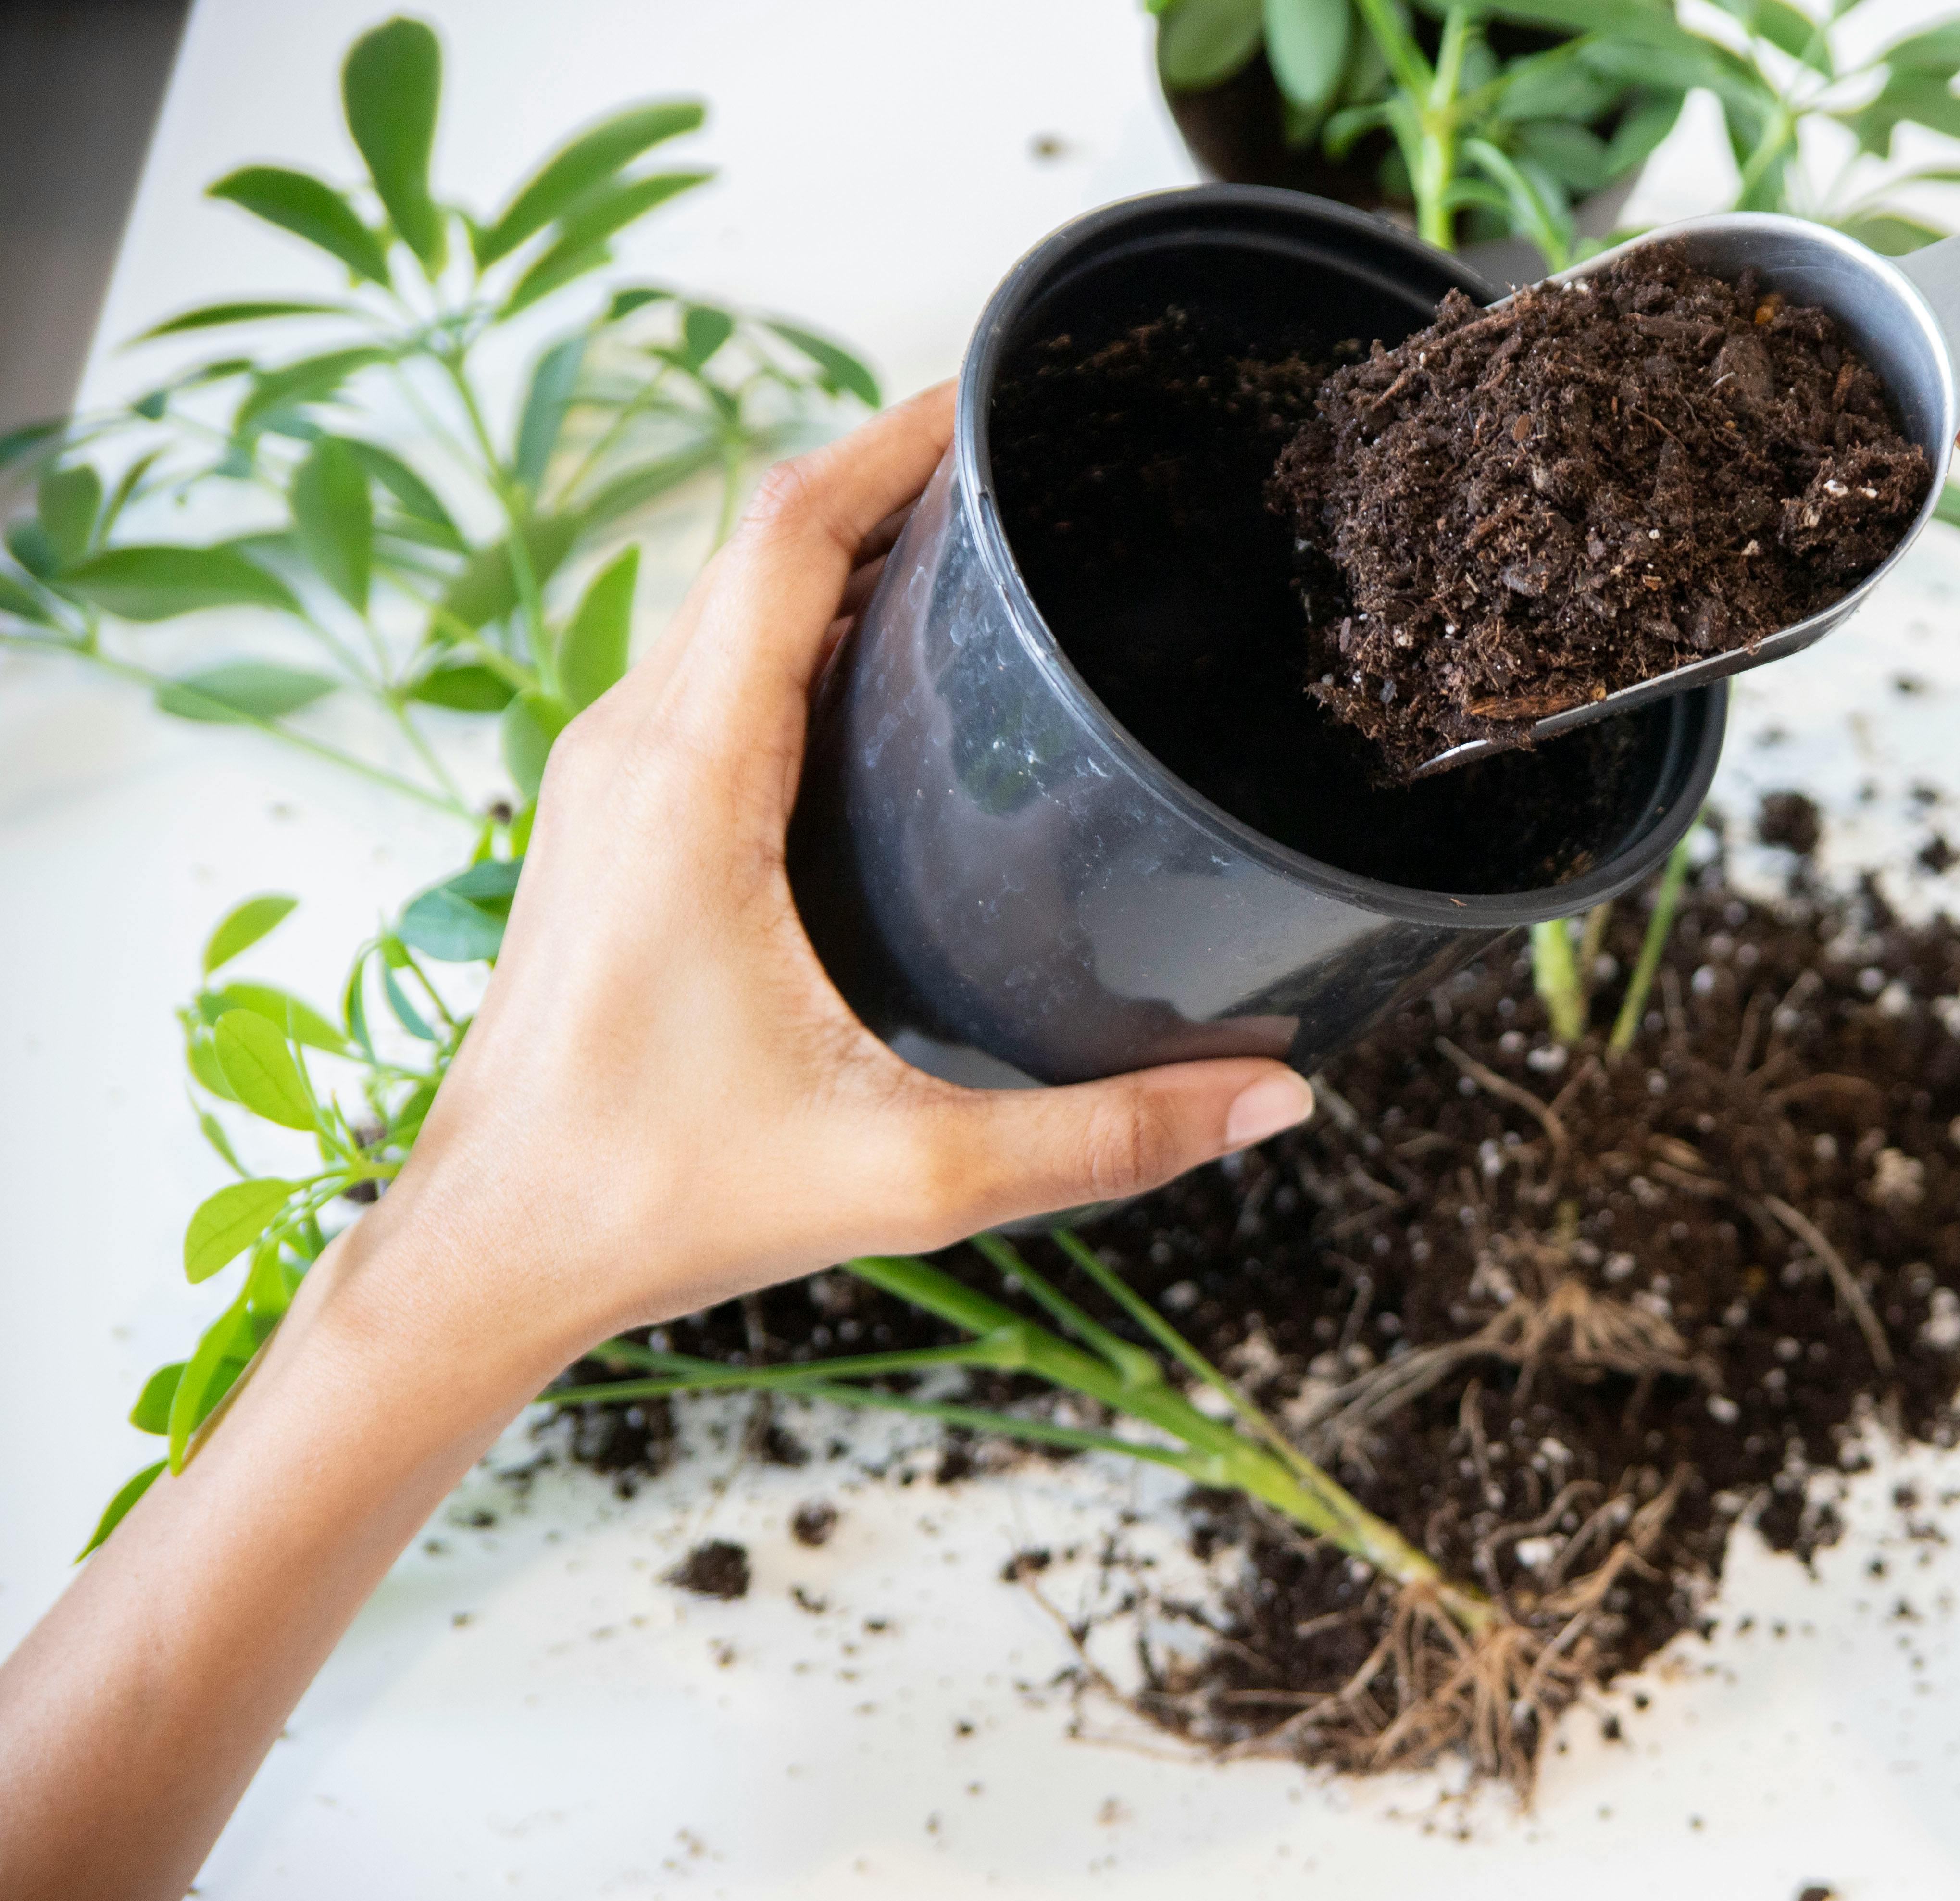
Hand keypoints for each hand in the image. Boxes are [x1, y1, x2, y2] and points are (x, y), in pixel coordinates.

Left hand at [337, 381, 1314, 1392]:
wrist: (492, 1250)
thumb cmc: (655, 1194)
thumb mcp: (904, 1175)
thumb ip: (1100, 1137)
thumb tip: (1273, 1097)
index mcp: (689, 785)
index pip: (786, 539)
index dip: (891, 443)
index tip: (994, 398)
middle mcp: (631, 751)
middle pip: (761, 542)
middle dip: (891, 477)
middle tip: (1028, 465)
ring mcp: (607, 780)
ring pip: (728, 601)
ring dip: (842, 547)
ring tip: (979, 541)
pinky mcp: (611, 821)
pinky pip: (708, 667)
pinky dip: (798, 623)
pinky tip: (887, 665)